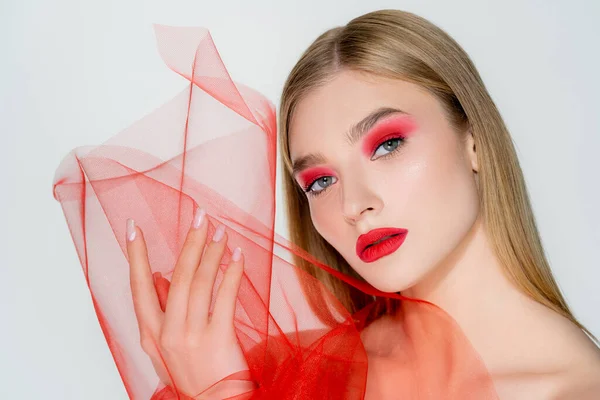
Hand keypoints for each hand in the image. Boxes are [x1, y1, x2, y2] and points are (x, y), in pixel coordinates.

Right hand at [126, 207, 251, 398]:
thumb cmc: (191, 375)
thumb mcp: (166, 347)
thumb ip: (161, 312)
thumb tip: (159, 276)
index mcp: (150, 333)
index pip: (139, 286)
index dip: (135, 255)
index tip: (132, 228)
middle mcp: (167, 333)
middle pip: (176, 277)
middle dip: (188, 242)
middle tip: (198, 216)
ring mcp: (191, 336)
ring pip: (199, 283)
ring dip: (212, 252)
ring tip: (221, 231)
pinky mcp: (217, 339)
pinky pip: (225, 297)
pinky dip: (232, 273)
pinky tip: (238, 257)